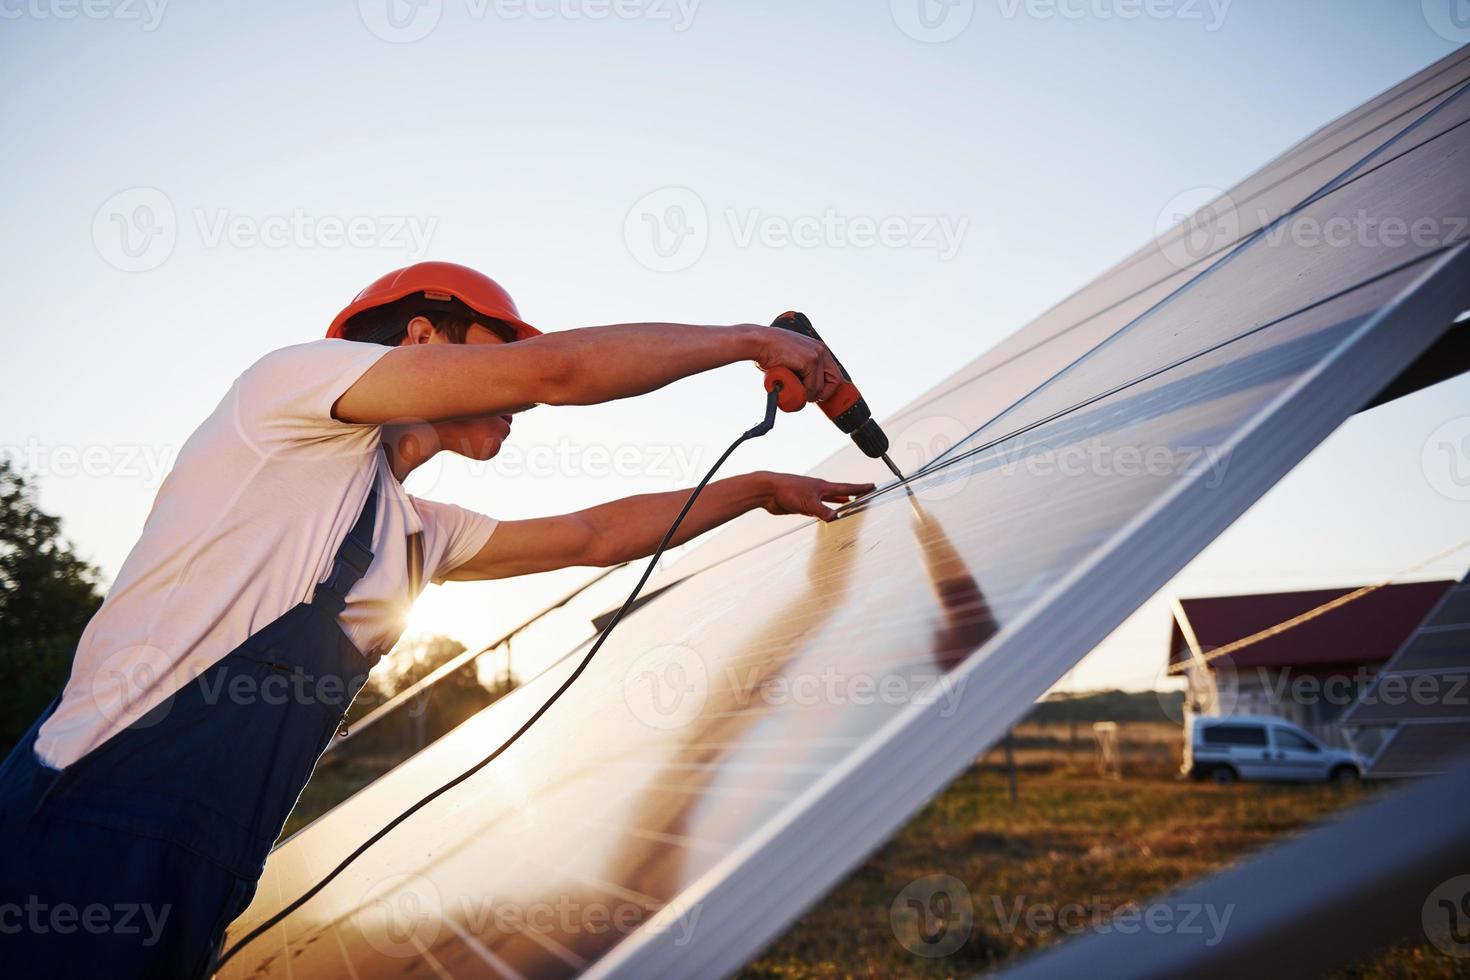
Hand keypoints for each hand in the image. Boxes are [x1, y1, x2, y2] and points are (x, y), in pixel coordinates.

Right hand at [748, 326, 844, 403]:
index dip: (826, 389)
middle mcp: (821, 350)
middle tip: (806, 398)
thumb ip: (800, 369)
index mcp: (818, 349)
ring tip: (792, 390)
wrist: (758, 342)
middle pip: (835, 382)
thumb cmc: (769, 352)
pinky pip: (810, 387)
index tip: (813, 395)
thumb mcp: (791, 358)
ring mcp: (816, 355)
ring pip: (820, 388)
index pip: (833, 375)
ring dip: (806, 395)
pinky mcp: (809, 361)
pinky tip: (789, 386)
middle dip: (822, 394)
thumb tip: (803, 388)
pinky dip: (800, 392)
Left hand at [760, 473, 875, 522]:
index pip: (846, 487)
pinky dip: (824, 511)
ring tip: (848, 502)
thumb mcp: (808, 503)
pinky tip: (826, 513)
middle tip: (863, 493)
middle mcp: (818, 490)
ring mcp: (810, 497)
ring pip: (828, 500)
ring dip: (839, 501)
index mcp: (823, 486)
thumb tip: (836, 518)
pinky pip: (817, 508)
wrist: (768, 491)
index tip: (871, 486)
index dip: (859, 488)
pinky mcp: (802, 504)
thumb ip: (823, 511)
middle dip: (852, 494)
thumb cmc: (787, 490)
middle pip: (839, 493)